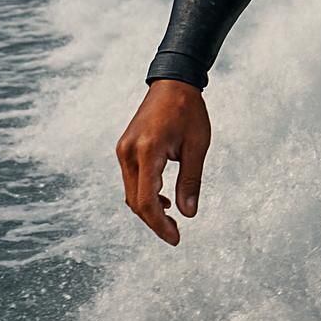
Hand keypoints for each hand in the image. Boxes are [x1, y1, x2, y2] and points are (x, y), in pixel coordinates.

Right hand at [115, 79, 210, 244]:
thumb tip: (188, 213)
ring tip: (171, 220)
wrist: (173, 83)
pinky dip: (144, 194)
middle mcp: (128, 153)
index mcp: (147, 151)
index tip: (175, 238)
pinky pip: (131, 180)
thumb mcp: (198, 146)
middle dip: (154, 221)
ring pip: (131, 192)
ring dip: (149, 209)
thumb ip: (191, 181)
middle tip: (175, 234)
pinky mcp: (125, 149)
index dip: (159, 224)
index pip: (146, 200)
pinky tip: (164, 200)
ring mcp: (123, 150)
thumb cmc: (189, 111)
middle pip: (135, 201)